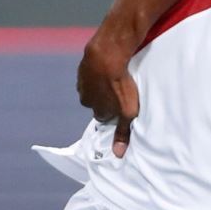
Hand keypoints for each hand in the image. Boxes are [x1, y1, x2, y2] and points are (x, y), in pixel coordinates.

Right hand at [77, 30, 140, 156]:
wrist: (107, 55)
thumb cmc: (120, 85)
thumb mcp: (128, 112)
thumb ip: (123, 132)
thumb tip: (118, 154)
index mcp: (97, 111)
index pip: (104, 117)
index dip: (114, 111)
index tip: (122, 105)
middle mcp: (86, 100)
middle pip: (97, 102)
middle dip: (106, 98)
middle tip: (120, 89)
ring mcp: (82, 84)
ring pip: (93, 88)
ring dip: (101, 84)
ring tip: (115, 76)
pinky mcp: (82, 68)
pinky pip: (90, 73)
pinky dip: (97, 71)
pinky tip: (108, 66)